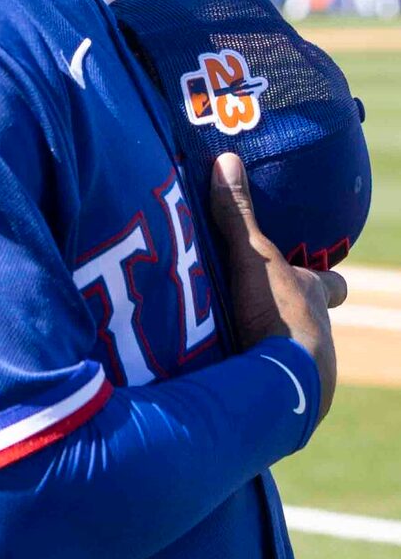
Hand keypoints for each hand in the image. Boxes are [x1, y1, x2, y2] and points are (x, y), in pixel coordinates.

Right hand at [206, 150, 345, 420]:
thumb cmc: (277, 315)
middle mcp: (319, 331)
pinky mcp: (289, 398)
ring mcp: (308, 368)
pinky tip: (236, 381)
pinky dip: (258, 380)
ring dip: (272, 350)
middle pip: (314, 320)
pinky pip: (274, 384)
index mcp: (314, 296)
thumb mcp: (251, 258)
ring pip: (295, 354)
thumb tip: (228, 159)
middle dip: (293, 317)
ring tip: (240, 349)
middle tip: (265, 313)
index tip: (314, 275)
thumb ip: (236, 214)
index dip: (324, 278)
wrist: (285, 386)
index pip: (331, 283)